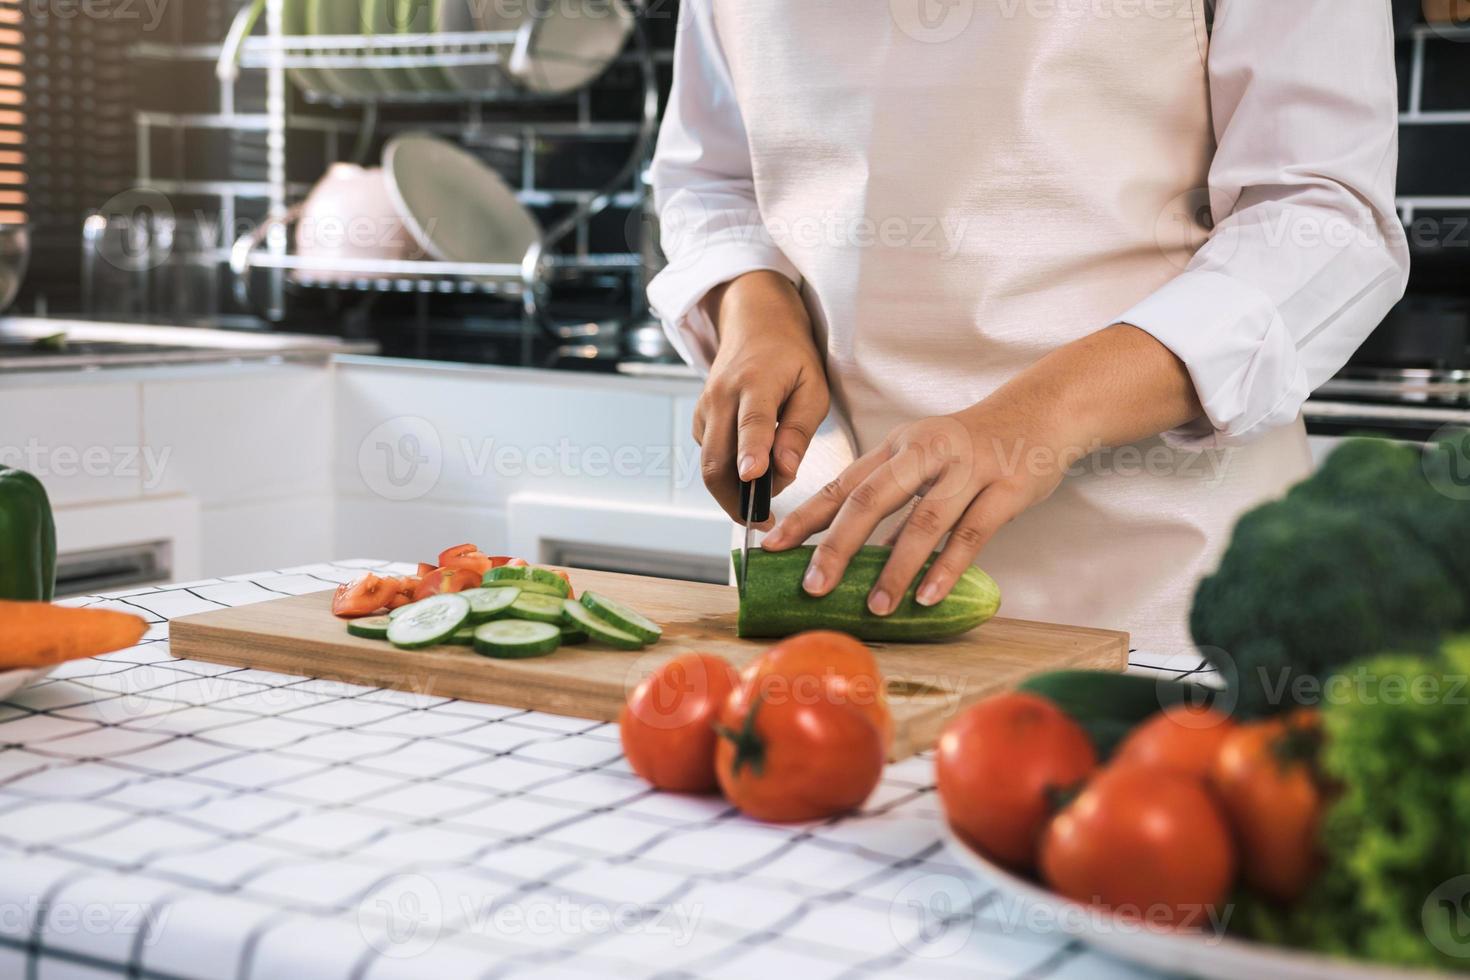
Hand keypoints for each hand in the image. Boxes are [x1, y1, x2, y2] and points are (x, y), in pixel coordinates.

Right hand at [693, 271, 829, 522]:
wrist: (754, 322)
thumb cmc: (790, 355)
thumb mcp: (813, 387)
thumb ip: (800, 431)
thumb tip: (784, 469)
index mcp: (757, 382)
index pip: (752, 422)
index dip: (752, 452)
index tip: (754, 478)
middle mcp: (722, 396)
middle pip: (716, 459)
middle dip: (735, 498)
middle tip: (763, 521)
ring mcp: (705, 407)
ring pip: (710, 464)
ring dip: (733, 489)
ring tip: (765, 494)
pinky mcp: (699, 419)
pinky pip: (710, 456)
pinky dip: (728, 473)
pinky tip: (753, 469)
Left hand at [761, 401, 1072, 612]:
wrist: (1043, 410)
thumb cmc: (973, 445)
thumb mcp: (924, 461)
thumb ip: (892, 501)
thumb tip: (857, 555)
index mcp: (896, 447)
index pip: (842, 485)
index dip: (805, 517)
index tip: (772, 548)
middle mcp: (925, 452)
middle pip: (871, 499)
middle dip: (837, 545)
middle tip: (813, 586)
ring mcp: (968, 469)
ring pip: (923, 520)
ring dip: (895, 567)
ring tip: (875, 607)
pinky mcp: (1006, 487)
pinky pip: (972, 533)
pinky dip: (947, 567)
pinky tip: (927, 596)